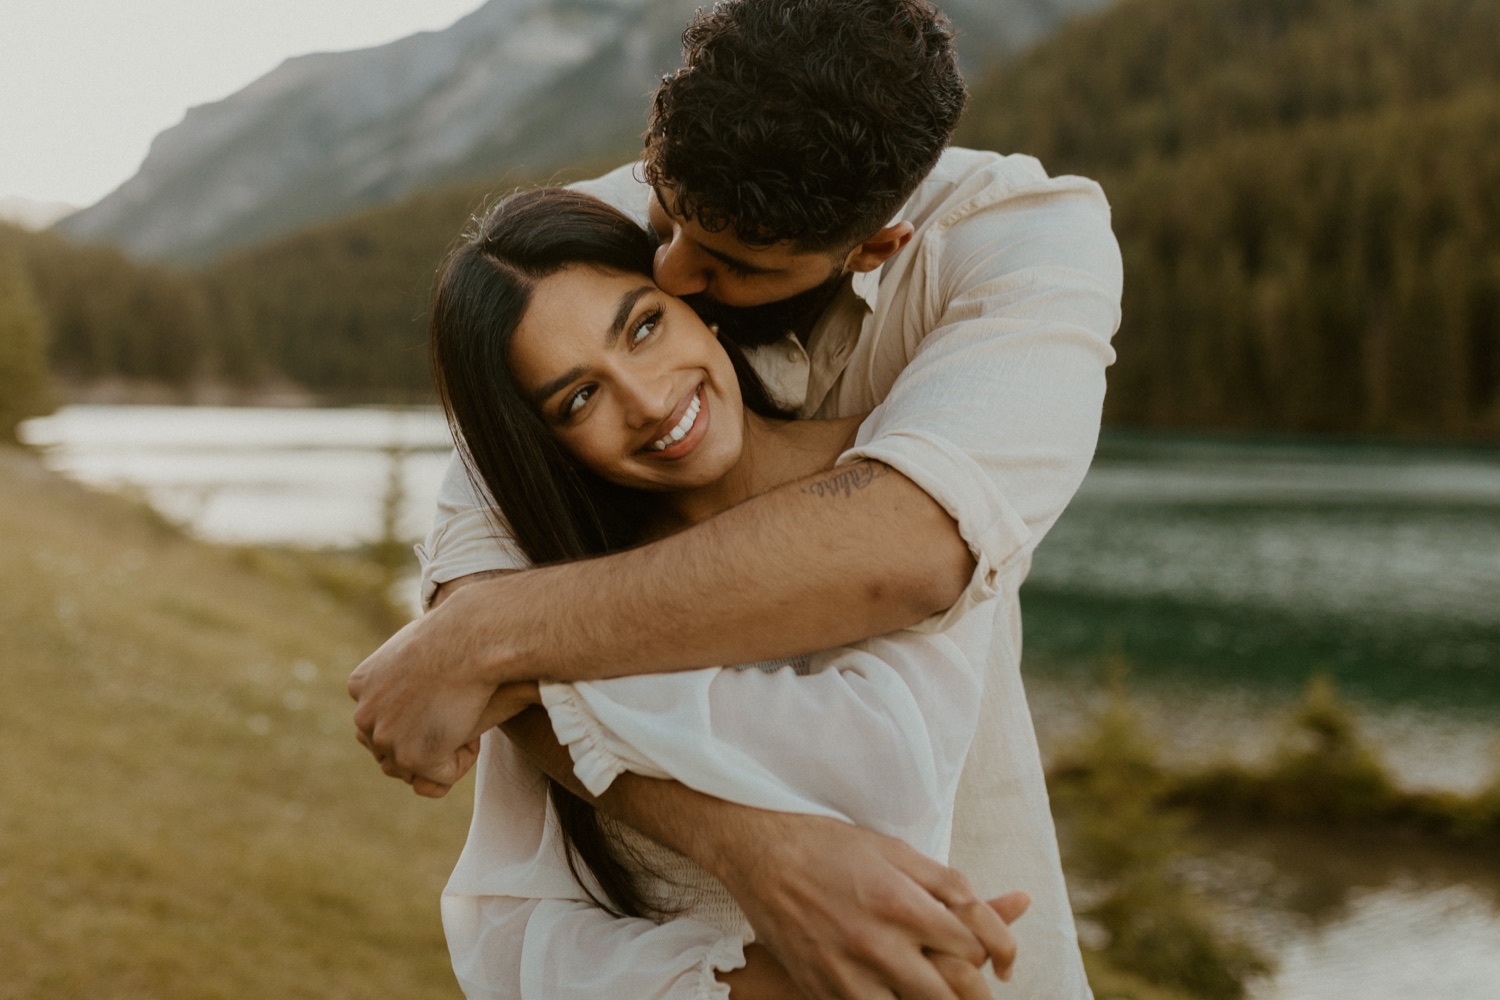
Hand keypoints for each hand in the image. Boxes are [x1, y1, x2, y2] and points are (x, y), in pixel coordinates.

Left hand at [346, 593, 535, 789]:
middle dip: (425, 743)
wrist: (471, 639)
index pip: (379, 721)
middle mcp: (364, 714)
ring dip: (443, 754)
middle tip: (459, 717)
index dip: (414, 722)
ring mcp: (384, 738)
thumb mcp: (420, 644)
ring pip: (413, 767)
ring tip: (468, 722)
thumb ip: (409, 667)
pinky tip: (474, 735)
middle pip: (390, 749)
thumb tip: (417, 680)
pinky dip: (461, 761)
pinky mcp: (412, 757)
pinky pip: (439, 778)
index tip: (443, 705)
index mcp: (361, 685)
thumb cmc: (457, 633)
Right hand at [705, 812, 1021, 999]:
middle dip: (977, 995)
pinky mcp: (822, 990)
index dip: (998, 954)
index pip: (973, 947)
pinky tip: (897, 991)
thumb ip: (945, 881)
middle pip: (950, 993)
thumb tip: (991, 911)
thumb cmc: (830, 845)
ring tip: (940, 991)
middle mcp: (877, 943)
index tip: (1003, 962)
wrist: (759, 854)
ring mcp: (846, 973)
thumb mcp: (894, 849)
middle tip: (983, 990)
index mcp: (901, 903)